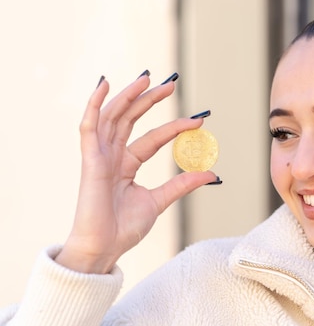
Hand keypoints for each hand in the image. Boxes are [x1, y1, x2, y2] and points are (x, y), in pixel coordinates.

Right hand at [55, 73, 216, 273]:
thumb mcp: (160, 201)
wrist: (105, 247)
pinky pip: (89, 126)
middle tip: (171, 84)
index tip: (199, 120)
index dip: (175, 127)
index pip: (153, 138)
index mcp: (127, 164)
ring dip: (129, 96)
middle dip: (150, 100)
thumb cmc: (125, 228)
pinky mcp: (89, 159)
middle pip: (131, 119)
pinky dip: (95, 103)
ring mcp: (100, 156)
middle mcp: (113, 156)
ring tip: (147, 78)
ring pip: (113, 116)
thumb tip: (212, 173)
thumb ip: (183, 184)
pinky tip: (106, 84)